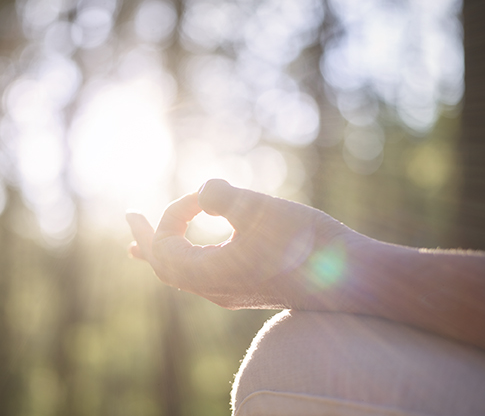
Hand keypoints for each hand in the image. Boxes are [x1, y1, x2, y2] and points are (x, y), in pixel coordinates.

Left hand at [126, 179, 358, 309]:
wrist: (352, 279)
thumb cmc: (307, 244)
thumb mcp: (261, 210)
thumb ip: (223, 197)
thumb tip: (205, 191)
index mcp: (207, 275)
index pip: (164, 247)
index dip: (174, 213)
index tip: (203, 196)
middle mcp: (214, 290)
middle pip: (164, 267)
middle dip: (146, 239)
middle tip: (131, 218)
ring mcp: (232, 293)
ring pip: (182, 275)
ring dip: (162, 252)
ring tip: (140, 246)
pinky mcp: (251, 289)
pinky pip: (203, 276)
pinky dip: (187, 258)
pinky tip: (199, 249)